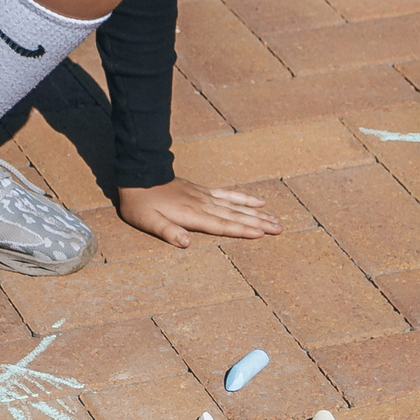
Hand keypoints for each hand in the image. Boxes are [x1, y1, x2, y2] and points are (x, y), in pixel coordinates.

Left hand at [119, 180, 281, 246]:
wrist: (140, 175)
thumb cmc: (141, 204)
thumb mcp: (149, 221)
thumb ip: (168, 232)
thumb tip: (187, 243)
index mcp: (192, 215)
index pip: (222, 225)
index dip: (242, 230)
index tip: (261, 233)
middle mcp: (204, 205)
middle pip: (235, 216)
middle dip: (259, 223)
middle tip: (280, 228)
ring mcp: (205, 197)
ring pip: (236, 206)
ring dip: (257, 213)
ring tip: (276, 219)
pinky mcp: (204, 191)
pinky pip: (229, 195)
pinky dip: (244, 198)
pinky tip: (258, 201)